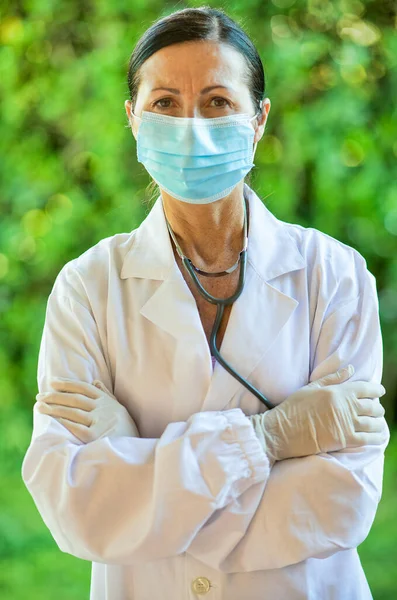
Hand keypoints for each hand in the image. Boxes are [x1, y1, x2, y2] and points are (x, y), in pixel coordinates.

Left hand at [35, 377, 139, 442]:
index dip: (66, 383)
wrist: (134, 448)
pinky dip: (64, 422)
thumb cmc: (126, 428)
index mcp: (106, 400)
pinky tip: (53, 420)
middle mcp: (102, 408)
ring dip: (54, 408)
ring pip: (72, 411)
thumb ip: (106, 394)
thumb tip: (94, 381)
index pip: (83, 387)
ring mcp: (99, 421)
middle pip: (74, 398)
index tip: (52, 382)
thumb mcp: (119, 408)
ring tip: (40, 407)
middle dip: (54, 396)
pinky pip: (76, 427)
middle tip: (39, 396)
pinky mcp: (94, 436)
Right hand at [249, 364, 386, 464]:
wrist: (283, 430)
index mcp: (338, 392)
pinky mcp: (345, 440)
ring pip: (373, 423)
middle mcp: (346, 407)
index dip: (376, 389)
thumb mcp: (311, 387)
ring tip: (378, 423)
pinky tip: (378, 437)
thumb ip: (332, 378)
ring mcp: (346, 424)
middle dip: (378, 408)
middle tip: (378, 409)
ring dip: (378, 422)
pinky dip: (376, 438)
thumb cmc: (294, 407)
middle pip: (372, 407)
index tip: (380, 391)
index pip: (366, 388)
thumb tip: (350, 369)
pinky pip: (367, 439)